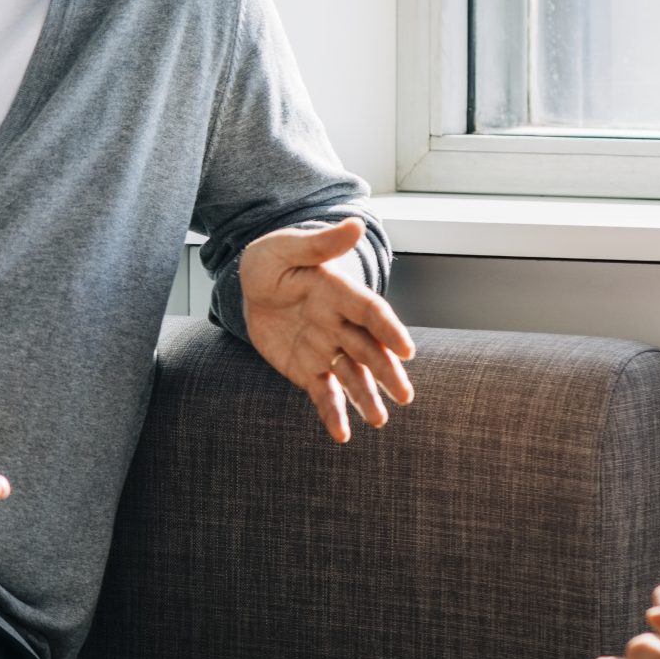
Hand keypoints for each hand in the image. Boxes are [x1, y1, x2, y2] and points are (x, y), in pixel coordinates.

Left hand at [239, 218, 416, 441]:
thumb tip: (355, 223)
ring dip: (366, 397)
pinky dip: (333, 414)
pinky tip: (342, 435)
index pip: (370, 311)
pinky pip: (323, 393)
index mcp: (339, 292)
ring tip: (378, 420)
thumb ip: (320, 243)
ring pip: (352, 376)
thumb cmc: (273, 260)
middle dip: (386, 372)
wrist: (253, 285)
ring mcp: (326, 348)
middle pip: (369, 349)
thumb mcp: (287, 247)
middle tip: (404, 395)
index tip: (406, 349)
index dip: (389, 328)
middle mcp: (339, 324)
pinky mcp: (308, 368)